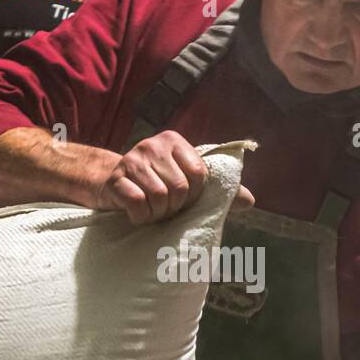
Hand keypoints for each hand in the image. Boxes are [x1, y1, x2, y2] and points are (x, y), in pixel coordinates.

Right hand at [95, 129, 253, 224]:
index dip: (195, 196)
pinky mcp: (115, 178)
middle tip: (166, 210)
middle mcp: (153, 145)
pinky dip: (140, 217)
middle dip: (175, 208)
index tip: (184, 201)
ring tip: (152, 212)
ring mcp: (132, 159)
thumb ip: (217, 190)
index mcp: (175, 141)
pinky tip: (137, 215)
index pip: (200, 174)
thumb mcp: (186, 182)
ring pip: (159, 197)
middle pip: (180, 188)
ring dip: (157, 214)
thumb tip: (251, 202)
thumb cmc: (154, 185)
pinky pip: (137, 204)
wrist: (108, 183)